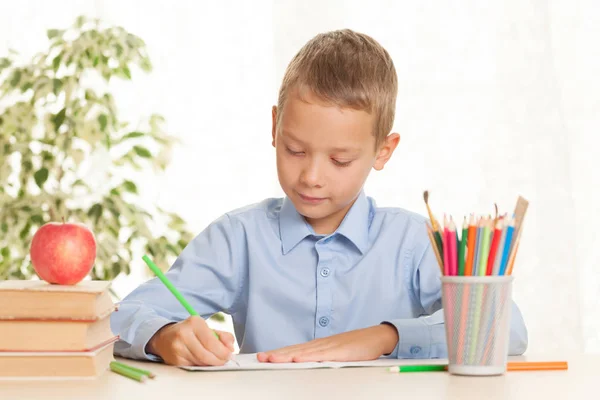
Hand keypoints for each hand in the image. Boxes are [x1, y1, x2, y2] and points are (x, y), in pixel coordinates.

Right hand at [146, 316, 234, 365]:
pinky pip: (193, 367)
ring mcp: (177, 348)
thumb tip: (230, 348)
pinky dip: (201, 367)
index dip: (222, 352)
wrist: (165, 338)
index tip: (229, 355)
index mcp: (194, 323)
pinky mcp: (174, 360)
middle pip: (205, 355)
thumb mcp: (206, 329)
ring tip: (214, 361)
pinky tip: (202, 362)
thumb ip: (223, 336)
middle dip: (218, 360)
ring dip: (210, 365)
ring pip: (199, 363)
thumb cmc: (191, 333)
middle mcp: (183, 334)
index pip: (211, 342)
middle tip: (224, 361)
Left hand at [256, 324, 398, 362]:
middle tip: (260, 357)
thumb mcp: (335, 354)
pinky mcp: (338, 352)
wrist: (375, 337)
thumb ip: (321, 358)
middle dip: (276, 354)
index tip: (263, 356)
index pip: (293, 350)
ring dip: (285, 355)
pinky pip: (319, 355)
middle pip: (294, 349)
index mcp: (317, 346)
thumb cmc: (356, 347)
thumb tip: (305, 364)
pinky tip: (296, 358)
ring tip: (270, 358)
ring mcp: (328, 347)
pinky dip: (307, 357)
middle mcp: (320, 345)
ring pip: (302, 352)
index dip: (278, 353)